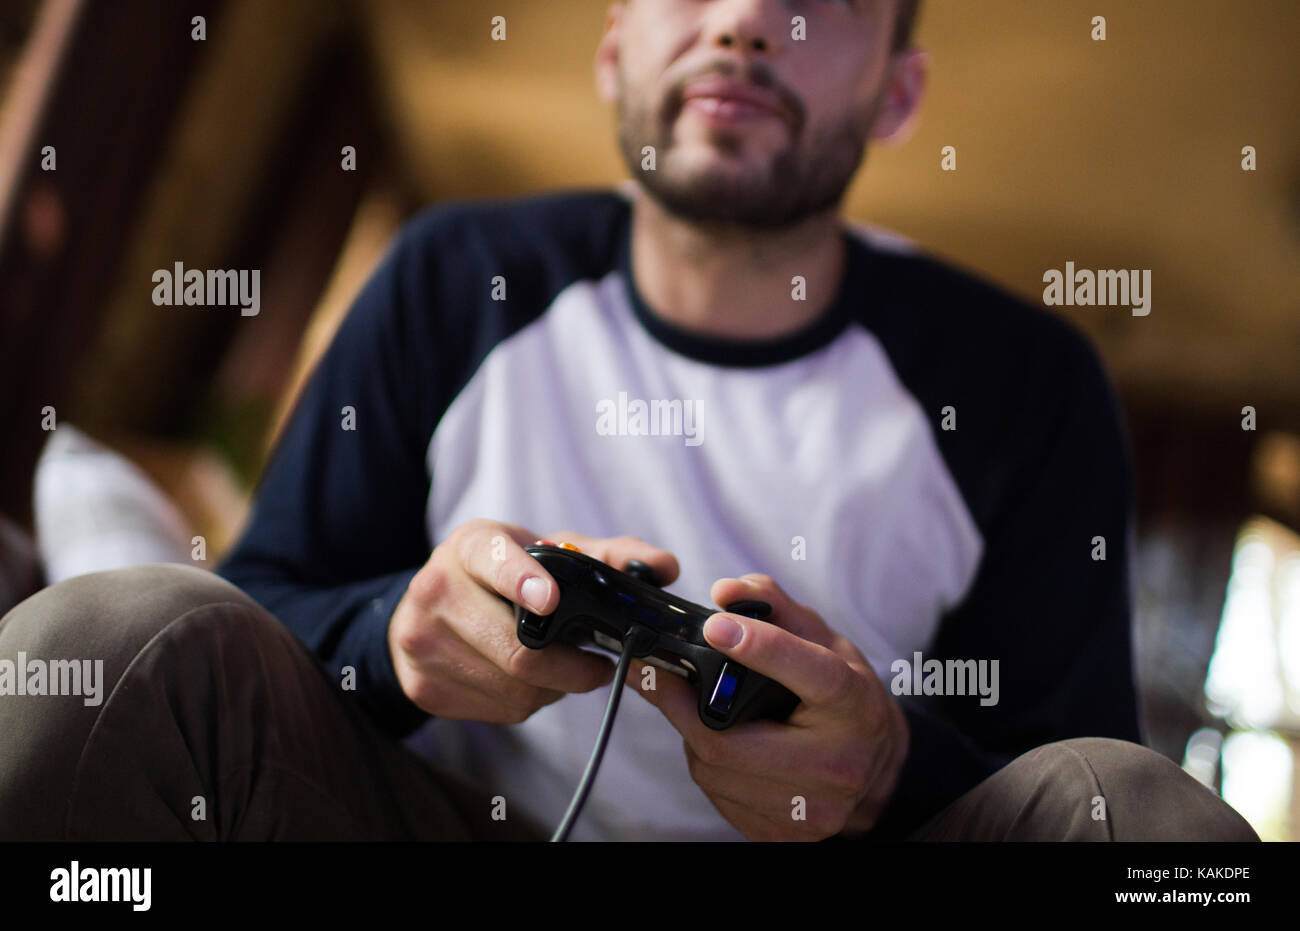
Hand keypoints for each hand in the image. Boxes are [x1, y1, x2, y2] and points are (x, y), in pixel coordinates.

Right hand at [389, 520, 678, 722]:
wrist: (428, 607)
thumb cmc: (502, 575)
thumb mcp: (547, 552)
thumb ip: (609, 556)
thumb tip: (665, 566)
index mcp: (470, 546)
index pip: (493, 559)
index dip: (524, 581)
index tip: (551, 600)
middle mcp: (436, 589)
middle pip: (518, 649)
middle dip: (573, 666)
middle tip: (599, 666)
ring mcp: (422, 641)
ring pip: (514, 688)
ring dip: (552, 688)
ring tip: (558, 668)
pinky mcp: (422, 686)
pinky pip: (498, 710)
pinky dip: (526, 702)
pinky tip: (526, 681)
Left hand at [628, 573, 908, 839]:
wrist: (875, 766)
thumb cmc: (844, 695)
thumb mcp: (822, 639)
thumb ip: (773, 604)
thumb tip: (725, 592)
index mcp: (853, 705)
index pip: (810, 673)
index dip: (761, 648)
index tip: (716, 626)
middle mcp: (838, 764)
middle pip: (731, 741)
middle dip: (682, 705)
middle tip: (658, 674)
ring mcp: (811, 809)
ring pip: (714, 771)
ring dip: (691, 736)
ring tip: (699, 710)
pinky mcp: (784, 835)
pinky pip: (718, 797)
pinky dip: (707, 765)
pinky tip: (722, 744)